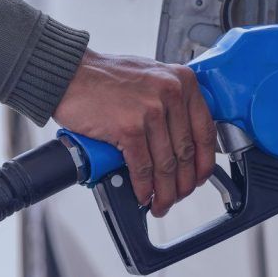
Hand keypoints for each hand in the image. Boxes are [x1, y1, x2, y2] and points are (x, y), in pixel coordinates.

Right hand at [53, 48, 216, 216]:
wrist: (71, 73)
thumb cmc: (107, 76)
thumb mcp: (153, 78)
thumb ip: (172, 102)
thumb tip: (183, 139)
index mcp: (183, 82)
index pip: (206, 131)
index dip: (205, 162)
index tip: (200, 177)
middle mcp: (172, 94)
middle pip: (186, 152)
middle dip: (183, 183)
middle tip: (178, 196)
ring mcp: (151, 111)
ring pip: (166, 164)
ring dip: (164, 192)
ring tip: (161, 204)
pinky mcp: (129, 127)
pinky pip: (142, 167)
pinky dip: (144, 187)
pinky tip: (143, 195)